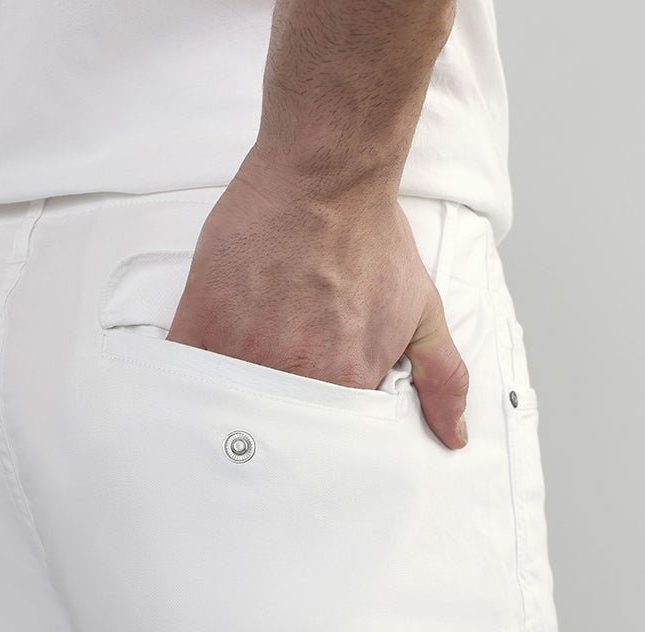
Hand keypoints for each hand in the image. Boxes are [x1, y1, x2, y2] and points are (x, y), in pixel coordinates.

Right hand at [167, 154, 468, 448]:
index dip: (319, 430)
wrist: (323, 179)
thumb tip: (455, 437)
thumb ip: (442, 379)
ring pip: (233, 406)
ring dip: (237, 402)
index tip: (313, 420)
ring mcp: (243, 352)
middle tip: (279, 387)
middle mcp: (294, 376)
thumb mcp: (422, 311)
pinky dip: (194, 382)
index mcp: (345, 383)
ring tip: (248, 374)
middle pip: (277, 426)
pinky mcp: (201, 325)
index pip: (328, 438)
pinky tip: (205, 372)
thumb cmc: (369, 239)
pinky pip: (189, 377)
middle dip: (278, 422)